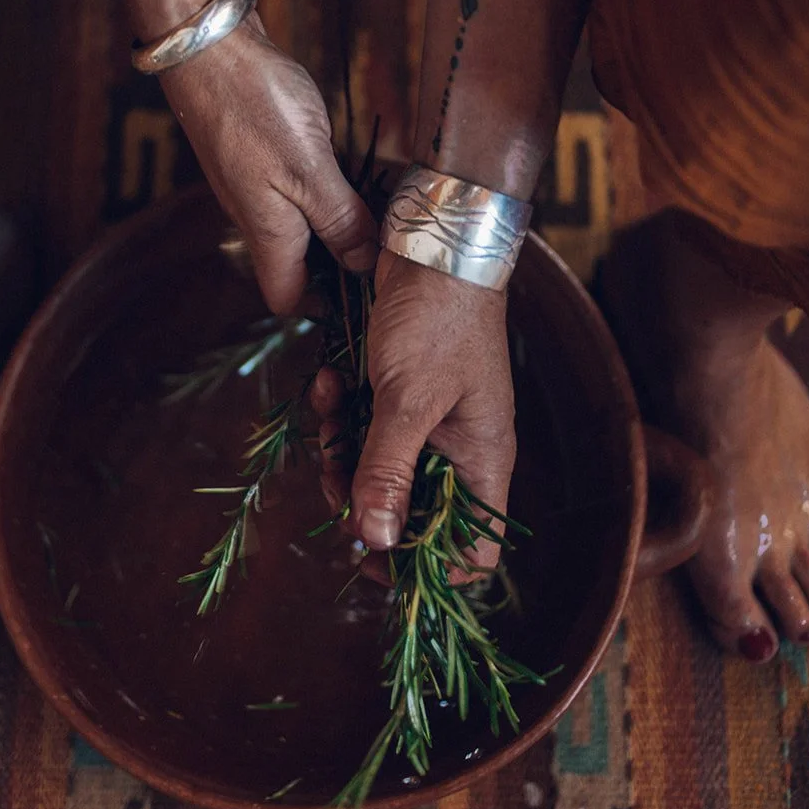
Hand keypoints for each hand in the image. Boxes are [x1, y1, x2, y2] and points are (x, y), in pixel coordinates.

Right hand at [161, 13, 377, 312]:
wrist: (209, 46)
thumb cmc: (255, 106)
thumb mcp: (311, 170)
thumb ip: (340, 220)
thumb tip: (363, 265)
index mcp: (268, 232)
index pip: (287, 298)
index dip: (325, 305)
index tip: (369, 289)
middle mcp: (256, 217)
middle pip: (297, 264)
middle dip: (340, 261)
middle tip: (387, 241)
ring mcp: (254, 185)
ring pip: (299, 225)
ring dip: (338, 221)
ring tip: (378, 204)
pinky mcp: (257, 155)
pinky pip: (294, 190)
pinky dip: (325, 189)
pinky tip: (351, 168)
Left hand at [350, 251, 515, 570]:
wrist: (433, 239)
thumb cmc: (438, 316)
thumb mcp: (406, 399)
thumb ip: (387, 470)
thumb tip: (376, 542)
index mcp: (480, 461)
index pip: (471, 550)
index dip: (423, 569)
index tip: (371, 557)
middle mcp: (456, 449)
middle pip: (407, 513)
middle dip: (361, 499)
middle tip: (331, 477)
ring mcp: (425, 419)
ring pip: (374, 467)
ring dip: (341, 446)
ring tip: (329, 406)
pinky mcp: (394, 390)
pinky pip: (360, 424)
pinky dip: (339, 407)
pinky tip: (329, 378)